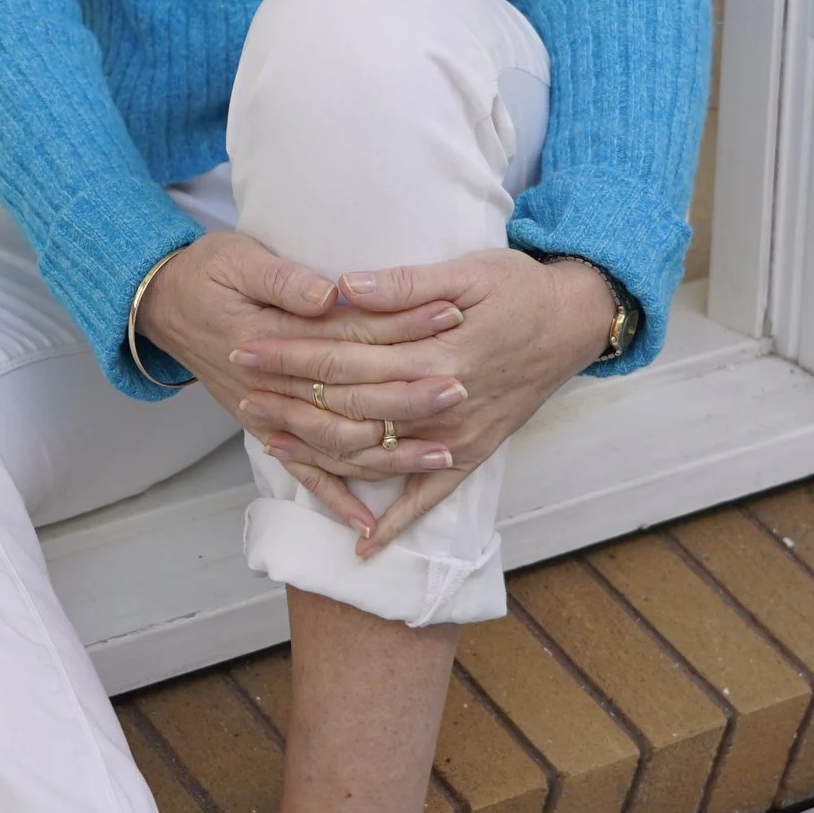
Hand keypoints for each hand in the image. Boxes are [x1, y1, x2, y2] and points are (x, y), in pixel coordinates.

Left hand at [151, 239, 614, 564]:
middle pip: (351, 407)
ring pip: (377, 454)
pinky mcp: (474, 453)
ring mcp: (459, 435)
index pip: (346, 357)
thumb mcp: (466, 268)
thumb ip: (403, 283)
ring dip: (321, 454)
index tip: (247, 347)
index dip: (292, 354)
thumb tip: (342, 289)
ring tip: (269, 444)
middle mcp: (444, 401)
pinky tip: (362, 544)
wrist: (574, 322)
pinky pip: (431, 497)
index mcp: (437, 350)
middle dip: (291, 401)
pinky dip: (397, 523)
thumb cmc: (518, 287)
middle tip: (239, 393)